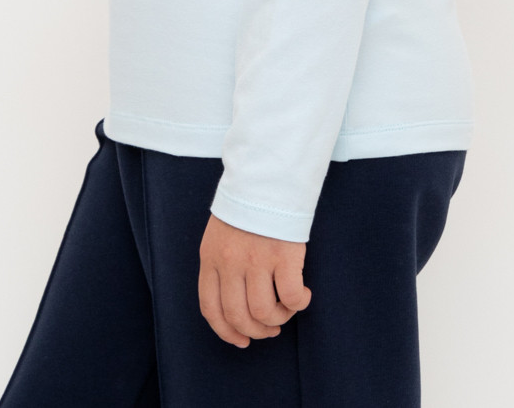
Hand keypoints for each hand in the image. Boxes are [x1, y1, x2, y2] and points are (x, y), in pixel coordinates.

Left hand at [198, 212, 311, 347]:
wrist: (269, 173)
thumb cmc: (249, 203)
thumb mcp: (221, 232)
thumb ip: (222, 264)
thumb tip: (235, 305)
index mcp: (211, 256)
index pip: (210, 308)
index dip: (226, 332)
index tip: (242, 340)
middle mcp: (230, 261)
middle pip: (238, 316)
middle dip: (256, 331)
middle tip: (271, 328)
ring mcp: (257, 259)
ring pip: (264, 312)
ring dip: (279, 318)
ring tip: (287, 308)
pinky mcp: (284, 254)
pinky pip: (291, 297)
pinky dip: (298, 303)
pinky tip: (303, 295)